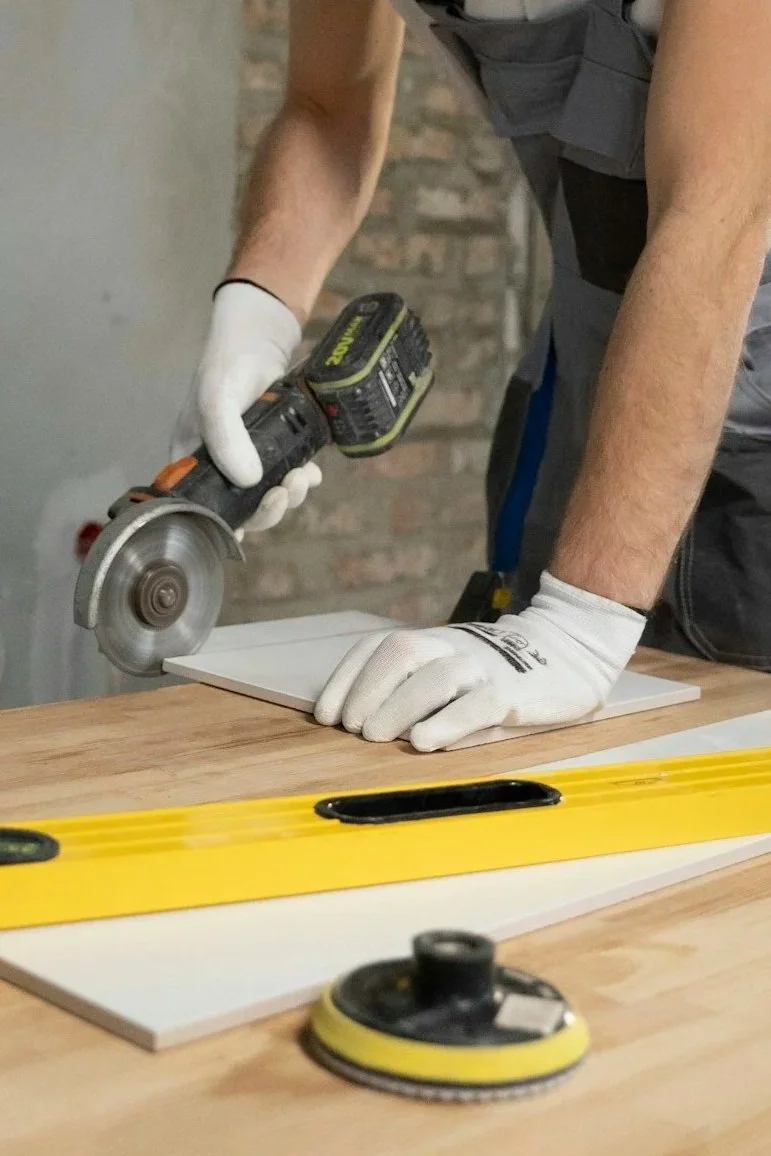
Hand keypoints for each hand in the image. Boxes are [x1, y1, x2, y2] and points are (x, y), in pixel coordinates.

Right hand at [171, 281, 321, 532]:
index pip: (203, 509)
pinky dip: (302, 479)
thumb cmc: (226, 367)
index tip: (251, 520)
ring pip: (269, 497)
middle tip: (286, 489)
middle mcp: (218, 468)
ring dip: (289, 495)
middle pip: (243, 510)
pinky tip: (311, 471)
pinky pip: (289, 477)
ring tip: (303, 476)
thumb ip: (226, 438)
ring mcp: (248, 460)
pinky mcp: (275, 450)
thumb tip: (250, 481)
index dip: (227, 524)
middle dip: (268, 509)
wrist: (260, 338)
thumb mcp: (217, 400)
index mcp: (191, 462)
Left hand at [314, 572, 645, 750]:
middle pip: (402, 652)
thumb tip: (361, 724)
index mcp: (433, 642)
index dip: (347, 679)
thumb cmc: (498, 675)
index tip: (325, 713)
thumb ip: (414, 691)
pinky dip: (449, 722)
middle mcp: (453, 647)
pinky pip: (480, 703)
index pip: (378, 649)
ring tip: (378, 737)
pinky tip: (426, 741)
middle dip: (368, 691)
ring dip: (400, 706)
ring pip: (438, 676)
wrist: (572, 649)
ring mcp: (485, 667)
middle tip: (354, 729)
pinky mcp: (515, 692)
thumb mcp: (451, 674)